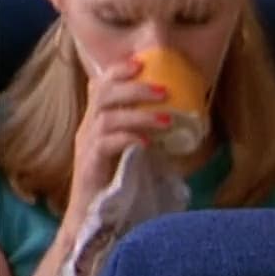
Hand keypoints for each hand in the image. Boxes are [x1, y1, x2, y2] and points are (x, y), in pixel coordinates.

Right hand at [67, 58, 170, 219]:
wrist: (95, 213)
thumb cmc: (120, 179)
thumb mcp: (138, 148)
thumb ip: (152, 131)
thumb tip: (187, 118)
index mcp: (99, 120)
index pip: (101, 85)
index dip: (118, 71)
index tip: (141, 62)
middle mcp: (89, 127)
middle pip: (103, 95)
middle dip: (134, 88)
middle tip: (164, 90)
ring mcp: (87, 145)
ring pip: (106, 118)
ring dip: (139, 115)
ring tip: (166, 119)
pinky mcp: (90, 164)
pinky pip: (104, 144)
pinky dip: (126, 138)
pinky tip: (146, 142)